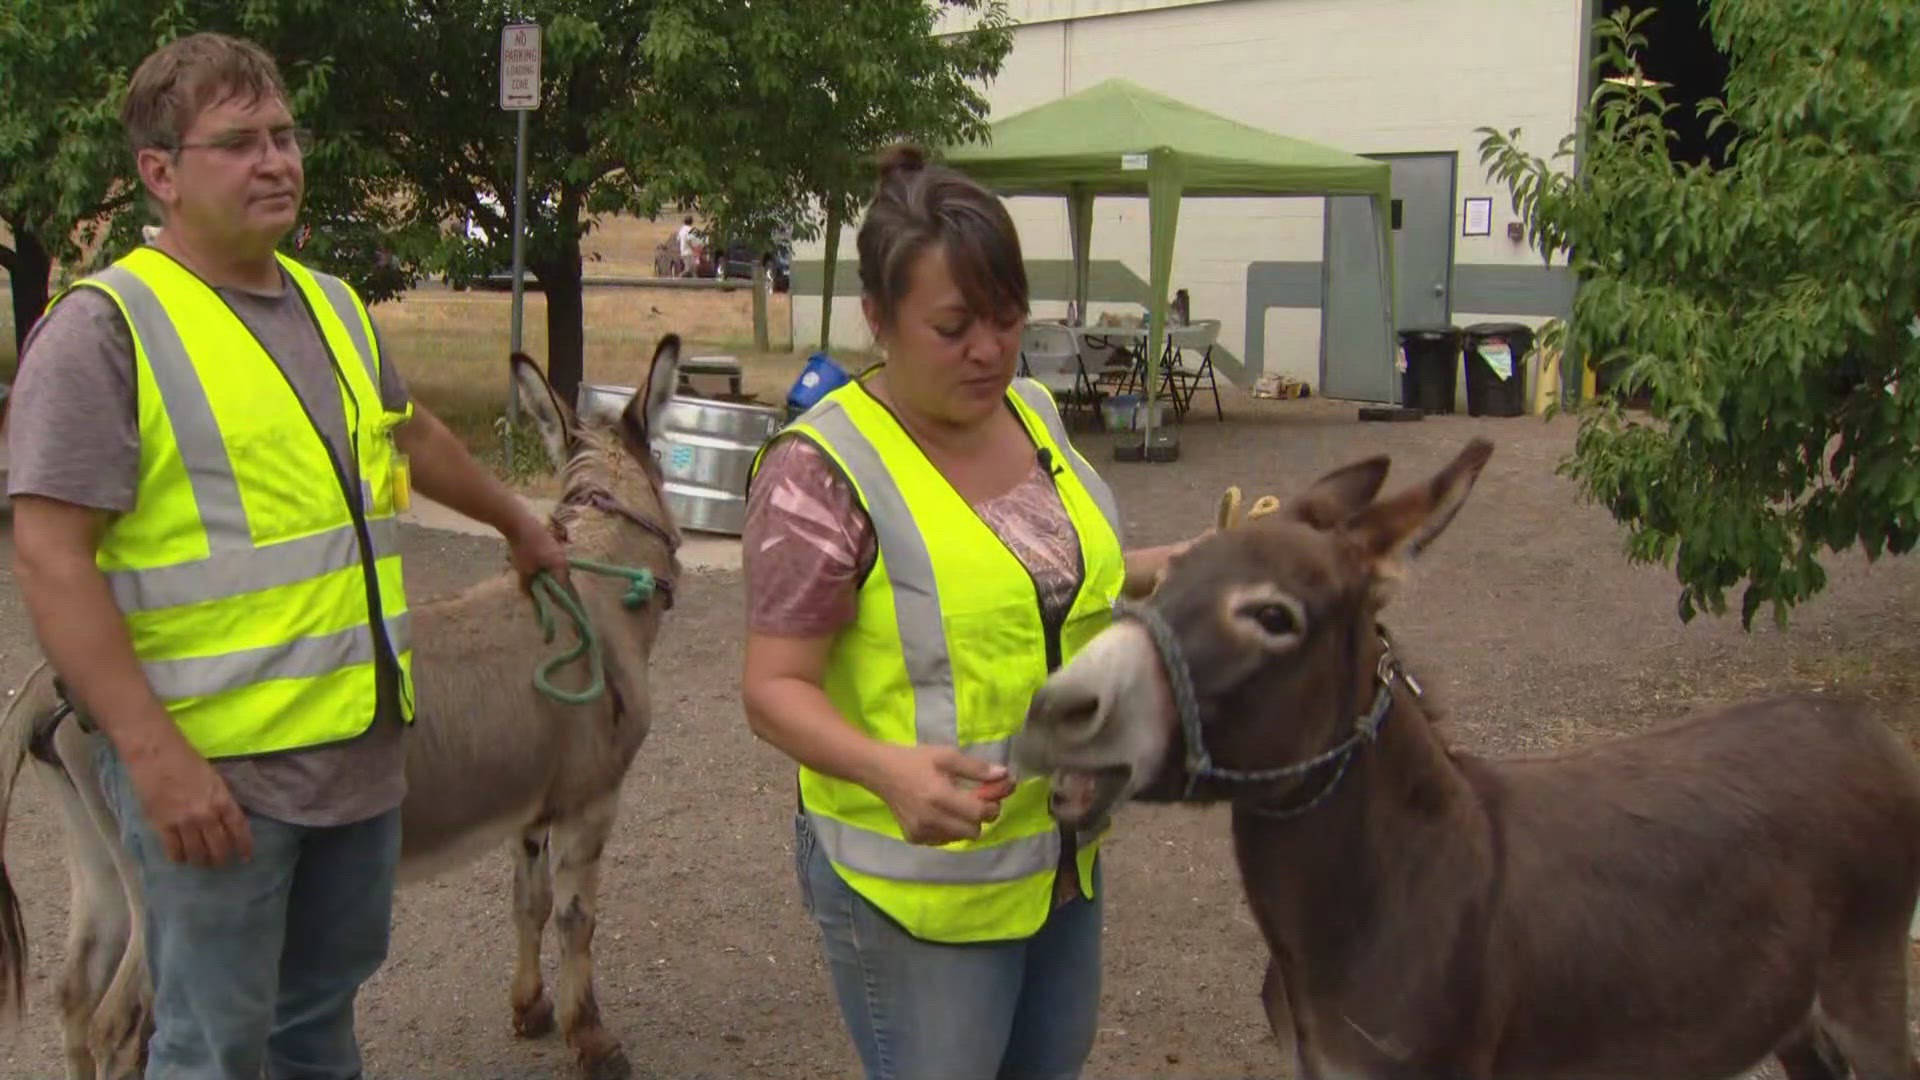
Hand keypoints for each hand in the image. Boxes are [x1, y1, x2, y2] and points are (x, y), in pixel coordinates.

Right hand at [122, 737, 252, 866]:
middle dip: (221, 859)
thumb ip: (221, 801)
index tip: (245, 857)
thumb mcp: (213, 779)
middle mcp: (206, 814)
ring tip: (201, 862)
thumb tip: (226, 820)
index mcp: (222, 800)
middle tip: (220, 863)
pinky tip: (180, 858)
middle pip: (218, 846)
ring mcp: (184, 822)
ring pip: (197, 853)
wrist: (156, 754)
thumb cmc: (186, 761)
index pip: (239, 829)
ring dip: (200, 861)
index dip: (244, 846)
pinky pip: (174, 850)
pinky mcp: (162, 825)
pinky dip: (179, 858)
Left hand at [505, 511, 569, 593]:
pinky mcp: (551, 544)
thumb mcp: (524, 571)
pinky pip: (550, 561)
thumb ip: (527, 586)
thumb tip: (529, 597)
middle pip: (560, 579)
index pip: (562, 588)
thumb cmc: (524, 549)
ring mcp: (558, 550)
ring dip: (546, 576)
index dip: (555, 598)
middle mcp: (563, 558)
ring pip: (555, 569)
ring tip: (533, 579)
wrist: (520, 523)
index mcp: (560, 566)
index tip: (547, 605)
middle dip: (550, 587)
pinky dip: (543, 567)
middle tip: (538, 593)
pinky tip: (531, 566)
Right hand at [872, 745, 1017, 844]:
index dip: (993, 805)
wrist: (880, 772)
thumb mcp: (947, 755)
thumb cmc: (915, 760)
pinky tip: (939, 813)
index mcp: (939, 796)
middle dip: (979, 817)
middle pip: (973, 831)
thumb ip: (976, 768)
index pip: (980, 813)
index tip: (992, 794)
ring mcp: (920, 832)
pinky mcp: (913, 838)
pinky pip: (944, 840)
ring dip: (964, 824)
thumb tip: (1004, 775)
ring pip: (959, 838)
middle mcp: (930, 819)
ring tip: (955, 805)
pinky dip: (948, 829)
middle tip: (974, 800)